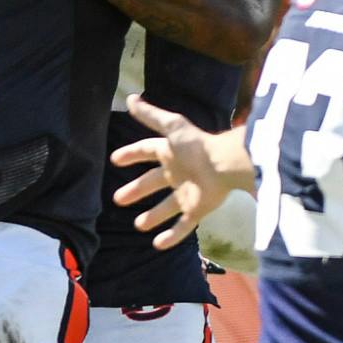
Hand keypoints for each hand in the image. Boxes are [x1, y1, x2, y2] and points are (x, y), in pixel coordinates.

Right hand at [109, 96, 251, 249]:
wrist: (226, 165)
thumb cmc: (198, 145)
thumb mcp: (172, 126)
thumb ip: (151, 115)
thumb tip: (129, 97)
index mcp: (171, 152)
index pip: (146, 151)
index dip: (131, 154)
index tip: (115, 159)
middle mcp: (177, 173)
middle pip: (152, 183)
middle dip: (136, 190)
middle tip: (117, 199)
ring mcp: (187, 193)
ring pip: (166, 207)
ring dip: (152, 216)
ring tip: (138, 226)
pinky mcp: (197, 210)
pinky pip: (183, 226)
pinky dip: (171, 236)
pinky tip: (158, 244)